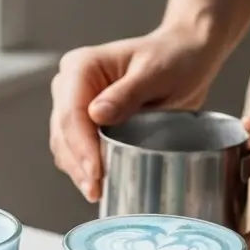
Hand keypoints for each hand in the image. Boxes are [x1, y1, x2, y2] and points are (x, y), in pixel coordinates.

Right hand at [49, 25, 219, 201]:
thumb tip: (96, 115)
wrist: (186, 58)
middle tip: (96, 190)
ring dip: (77, 170)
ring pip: (63, 144)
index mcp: (81, 67)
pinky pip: (73, 149)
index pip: (71, 113)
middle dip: (78, 163)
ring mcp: (73, 103)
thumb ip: (126, 93)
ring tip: (96, 192)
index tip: (96, 171)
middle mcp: (69, 84)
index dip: (81, 146)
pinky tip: (97, 182)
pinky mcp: (82, 121)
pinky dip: (82, 167)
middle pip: (63, 132)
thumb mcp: (155, 74)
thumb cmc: (174, 59)